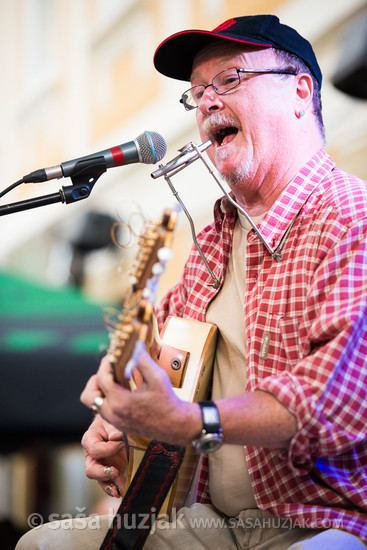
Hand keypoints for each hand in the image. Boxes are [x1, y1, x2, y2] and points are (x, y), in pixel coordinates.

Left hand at [80, 352, 200, 446]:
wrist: (176, 425)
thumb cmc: (168, 402)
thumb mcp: (157, 377)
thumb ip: (142, 360)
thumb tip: (133, 345)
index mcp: (121, 402)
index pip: (102, 378)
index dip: (105, 363)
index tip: (112, 356)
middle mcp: (113, 414)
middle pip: (89, 394)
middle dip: (96, 379)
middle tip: (109, 371)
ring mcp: (115, 421)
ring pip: (95, 403)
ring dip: (101, 389)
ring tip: (116, 380)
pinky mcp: (118, 425)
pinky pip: (104, 410)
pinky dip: (108, 398)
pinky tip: (122, 390)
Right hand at [81, 414, 126, 497]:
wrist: (118, 422)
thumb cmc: (111, 419)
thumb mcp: (110, 419)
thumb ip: (113, 427)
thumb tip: (116, 437)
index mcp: (90, 439)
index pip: (94, 449)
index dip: (108, 448)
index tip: (121, 443)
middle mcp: (93, 455)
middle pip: (91, 469)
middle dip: (102, 473)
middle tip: (115, 471)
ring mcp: (102, 465)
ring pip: (100, 480)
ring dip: (110, 486)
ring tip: (119, 491)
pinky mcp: (112, 470)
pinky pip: (112, 483)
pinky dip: (117, 488)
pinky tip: (124, 491)